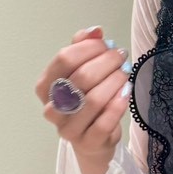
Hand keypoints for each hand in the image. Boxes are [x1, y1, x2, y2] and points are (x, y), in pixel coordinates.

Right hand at [35, 25, 132, 173]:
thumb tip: (95, 31)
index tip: (107, 44)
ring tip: (126, 73)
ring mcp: (68, 128)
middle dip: (106, 62)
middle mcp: (52, 108)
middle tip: (121, 56)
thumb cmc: (85, 101)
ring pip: (94, 99)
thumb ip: (83, 48)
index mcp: (45, 86)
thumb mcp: (79, 72)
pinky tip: (126, 92)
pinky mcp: (87, 143)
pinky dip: (118, 104)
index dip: (89, 48)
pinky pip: (104, 122)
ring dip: (115, 81)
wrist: (93, 141)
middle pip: (81, 77)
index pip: (64, 59)